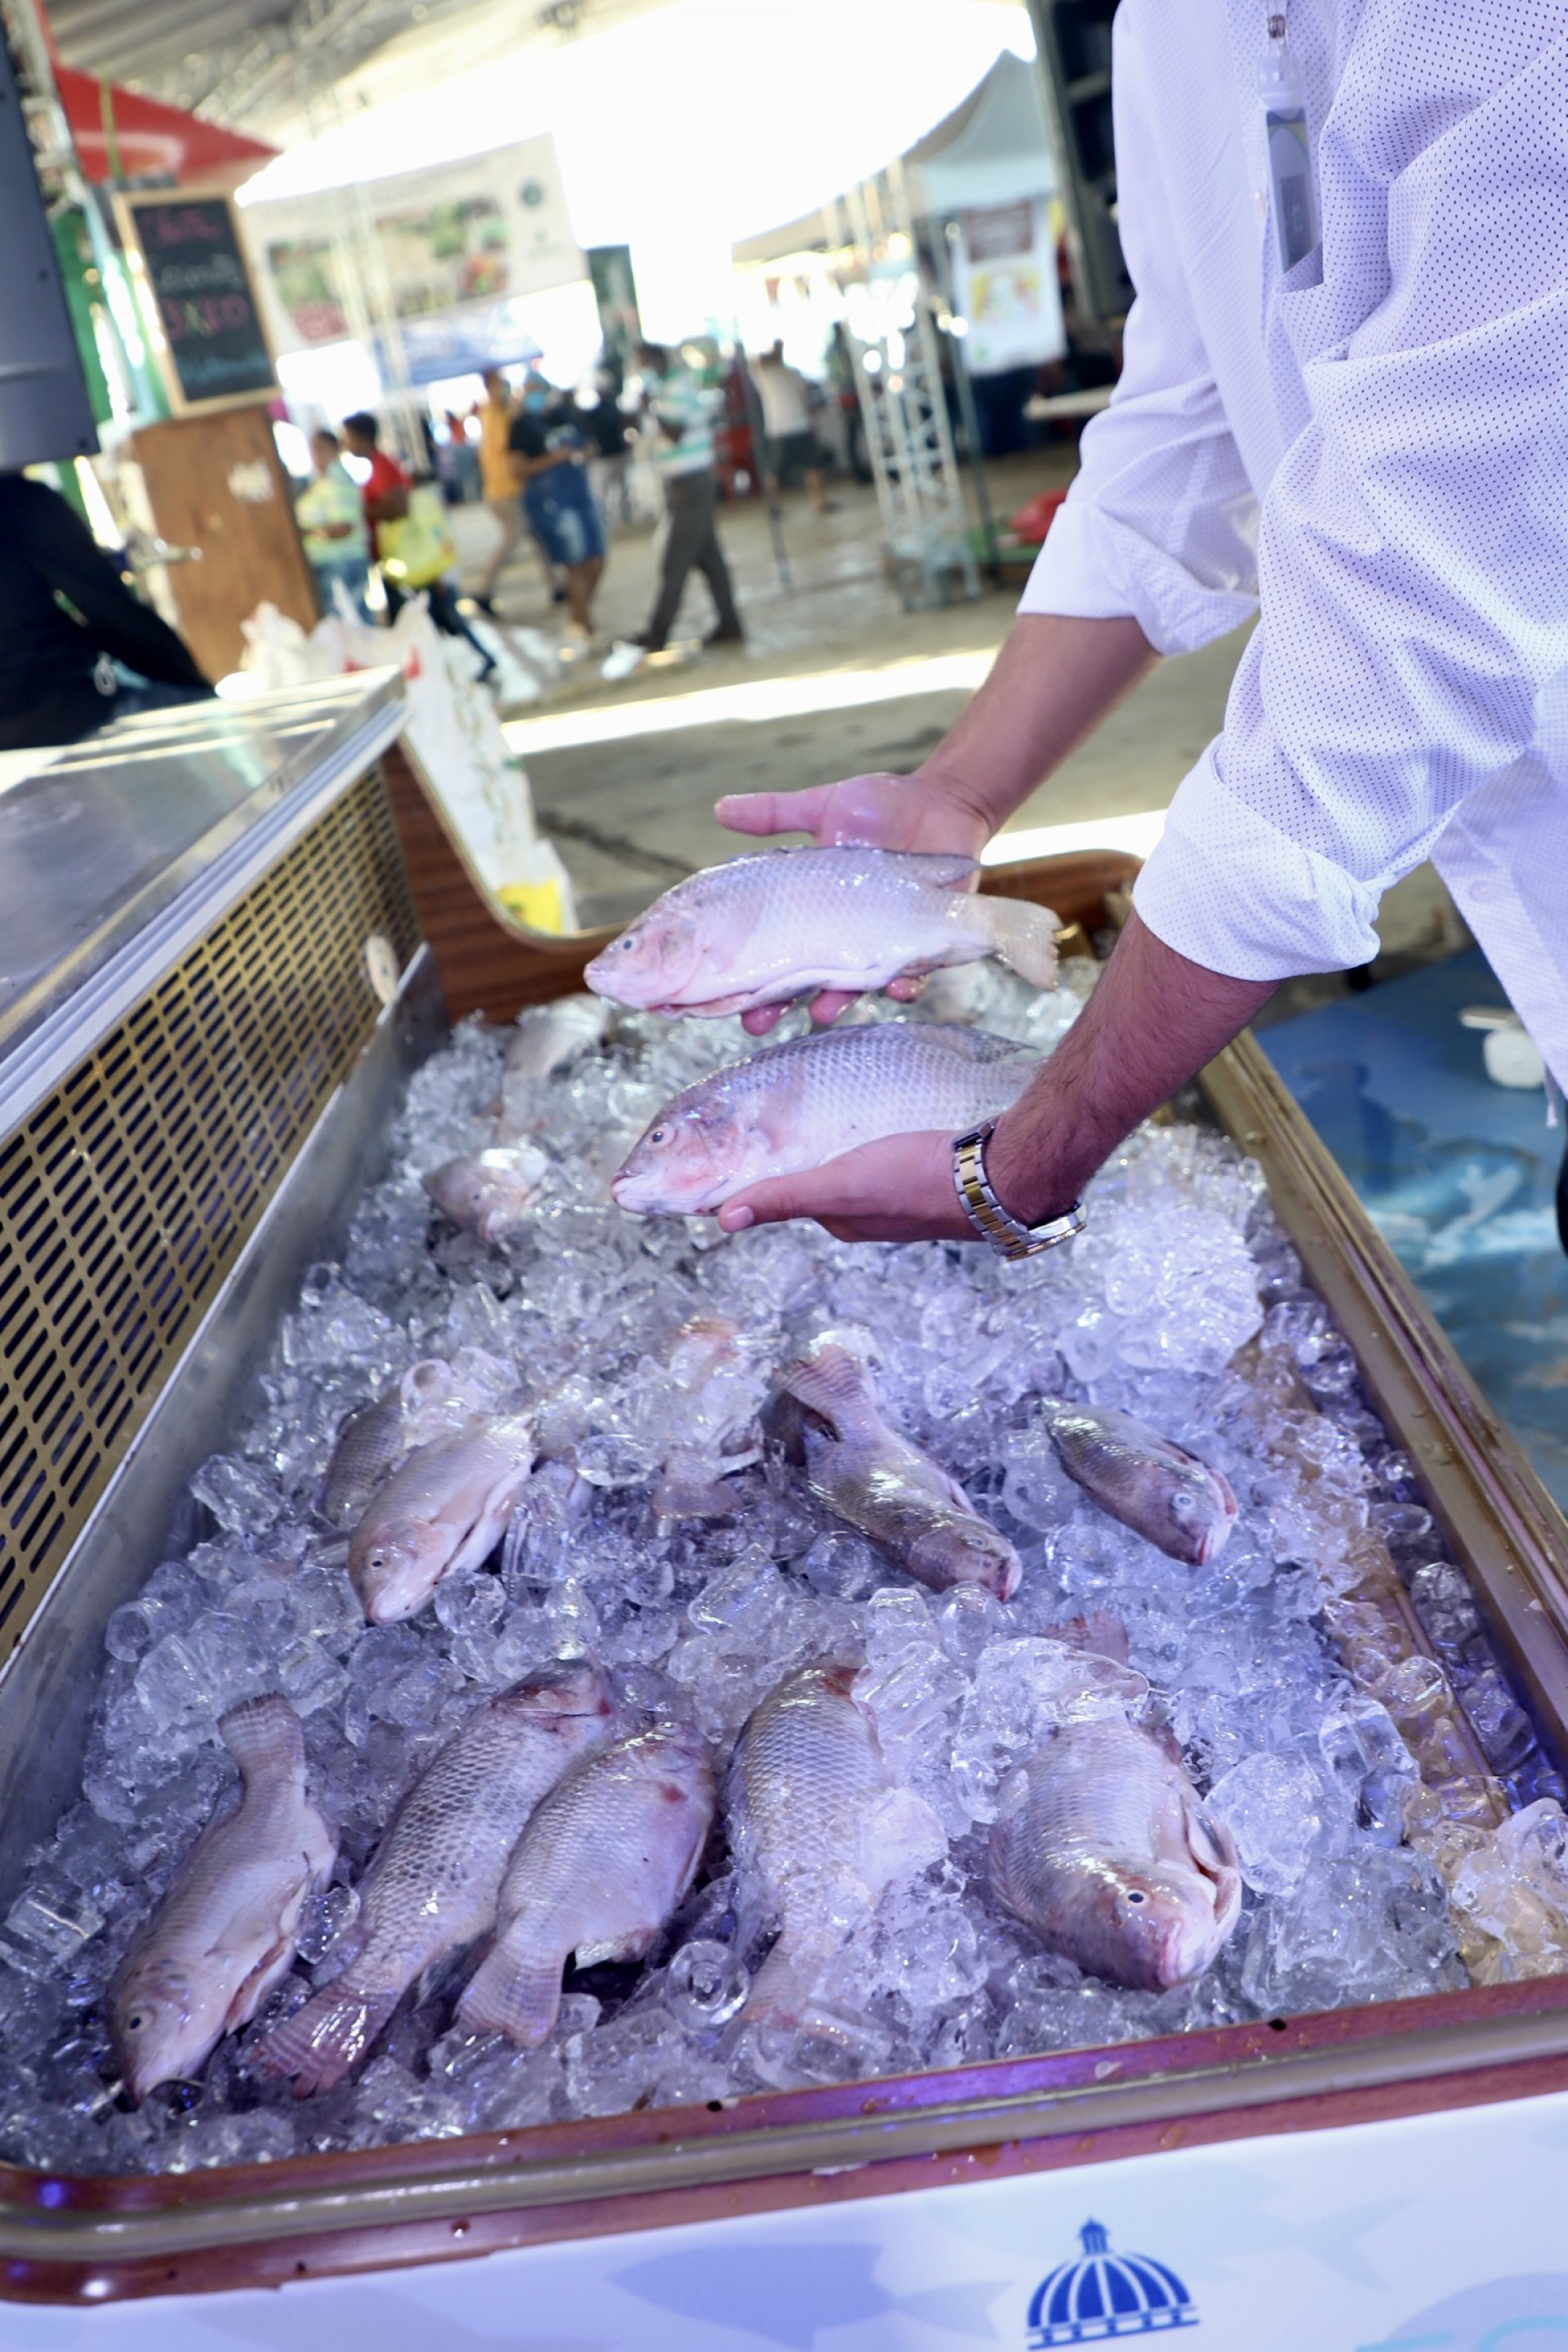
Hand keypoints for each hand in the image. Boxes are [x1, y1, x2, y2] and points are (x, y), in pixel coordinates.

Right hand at [714, 770, 989, 1033]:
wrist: (943, 802)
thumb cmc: (883, 806)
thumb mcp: (823, 805)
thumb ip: (774, 812)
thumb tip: (719, 808)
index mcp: (812, 908)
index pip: (772, 949)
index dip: (747, 973)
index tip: (718, 992)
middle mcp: (842, 934)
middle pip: (802, 979)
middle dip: (778, 1004)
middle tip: (755, 1022)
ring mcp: (880, 943)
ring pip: (852, 987)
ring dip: (836, 1002)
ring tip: (820, 1012)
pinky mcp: (921, 943)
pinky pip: (914, 975)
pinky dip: (906, 985)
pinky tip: (896, 989)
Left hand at [715, 1130, 970, 1242]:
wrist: (996, 1175)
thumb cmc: (915, 1182)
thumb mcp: (839, 1186)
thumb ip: (785, 1197)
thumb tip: (721, 1219)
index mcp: (841, 1221)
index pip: (790, 1193)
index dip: (767, 1167)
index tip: (743, 1137)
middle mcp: (868, 1214)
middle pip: (821, 1179)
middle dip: (801, 1152)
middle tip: (778, 1110)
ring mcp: (900, 1193)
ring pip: (854, 1165)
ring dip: (838, 1141)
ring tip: (824, 1105)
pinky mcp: (928, 1170)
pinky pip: (886, 1152)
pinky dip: (871, 1136)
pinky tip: (875, 1113)